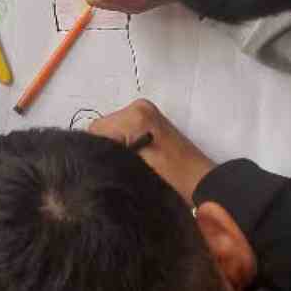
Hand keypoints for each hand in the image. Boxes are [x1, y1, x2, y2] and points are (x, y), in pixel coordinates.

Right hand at [88, 98, 215, 201]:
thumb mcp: (136, 169)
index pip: (95, 130)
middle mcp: (138, 107)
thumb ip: (111, 156)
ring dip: (114, 150)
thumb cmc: (172, 180)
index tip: (106, 171)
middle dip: (105, 150)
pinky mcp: (148, 123)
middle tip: (117, 170)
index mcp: (136, 114)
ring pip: (111, 132)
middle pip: (102, 129)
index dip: (96, 153)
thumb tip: (87, 158)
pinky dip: (123, 147)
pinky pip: (122, 132)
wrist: (203, 184)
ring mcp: (144, 113)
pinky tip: (133, 162)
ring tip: (127, 168)